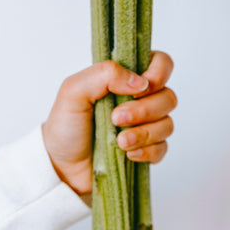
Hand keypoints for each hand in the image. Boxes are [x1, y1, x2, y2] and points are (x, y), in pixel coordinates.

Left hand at [42, 51, 175, 195]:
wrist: (61, 167)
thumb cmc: (65, 125)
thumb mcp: (74, 90)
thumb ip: (104, 74)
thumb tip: (139, 82)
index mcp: (124, 77)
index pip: (161, 63)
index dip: (158, 74)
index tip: (139, 88)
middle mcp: (139, 99)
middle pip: (168, 96)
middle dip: (145, 109)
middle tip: (116, 118)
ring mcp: (145, 125)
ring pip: (167, 123)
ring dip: (144, 133)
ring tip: (119, 141)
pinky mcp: (147, 150)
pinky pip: (162, 148)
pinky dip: (147, 151)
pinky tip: (127, 153)